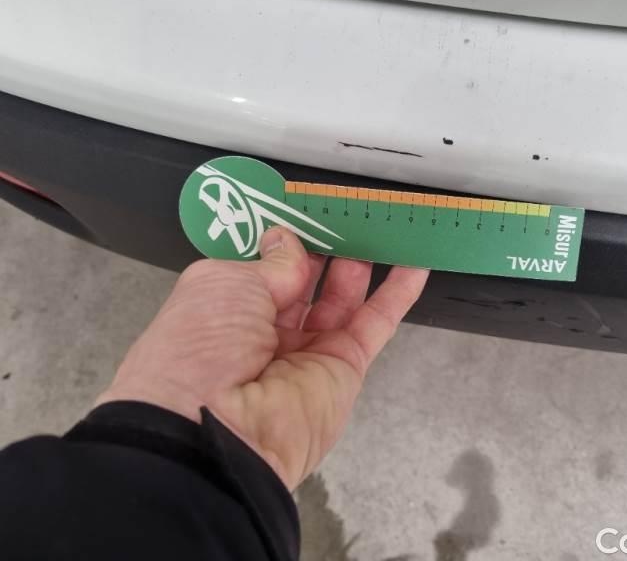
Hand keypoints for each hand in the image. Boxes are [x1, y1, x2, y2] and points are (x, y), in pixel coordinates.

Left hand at [96, 227, 428, 489]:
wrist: (217, 428)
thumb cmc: (202, 345)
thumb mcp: (224, 284)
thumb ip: (269, 261)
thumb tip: (287, 242)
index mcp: (226, 309)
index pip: (262, 266)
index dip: (285, 238)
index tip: (308, 208)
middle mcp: (265, 330)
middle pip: (305, 281)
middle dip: (325, 246)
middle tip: (349, 212)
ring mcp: (307, 350)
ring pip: (341, 299)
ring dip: (361, 263)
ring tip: (381, 226)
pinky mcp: (344, 367)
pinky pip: (374, 324)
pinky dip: (397, 295)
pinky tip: (415, 264)